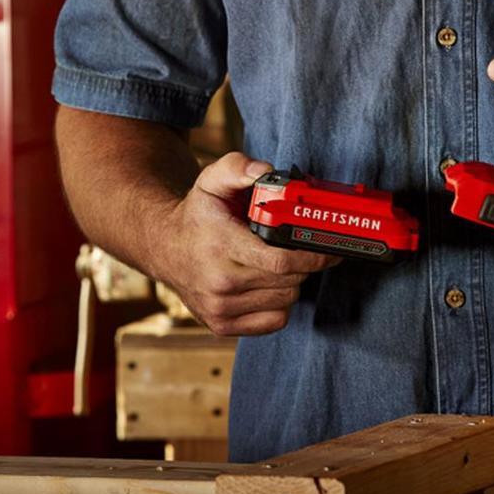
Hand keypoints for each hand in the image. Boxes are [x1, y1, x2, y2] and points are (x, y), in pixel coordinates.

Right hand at [155, 152, 340, 335]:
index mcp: (221, 246)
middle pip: (288, 282)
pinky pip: (274, 321)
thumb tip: (266, 171)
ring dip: (292, 282)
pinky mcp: (222, 326)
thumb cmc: (198, 213)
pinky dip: (279, 303)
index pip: (280, 261)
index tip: (327, 247)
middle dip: (305, 265)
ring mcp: (219, 309)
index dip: (311, 256)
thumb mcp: (213, 179)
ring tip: (280, 263)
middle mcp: (219, 283)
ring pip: (285, 301)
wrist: (165, 247)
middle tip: (304, 248)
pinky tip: (268, 283)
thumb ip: (239, 167)